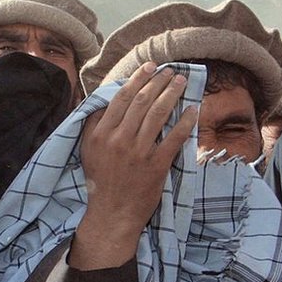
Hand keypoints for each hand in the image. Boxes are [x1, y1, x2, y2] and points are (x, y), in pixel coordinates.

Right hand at [71, 62, 197, 269]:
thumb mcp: (88, 150)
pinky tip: (193, 110)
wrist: (112, 213)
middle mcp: (119, 140)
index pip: (122, 98)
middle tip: (170, 72)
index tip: (150, 68)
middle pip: (142, 102)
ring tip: (181, 83)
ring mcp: (139, 153)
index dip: (138, 79)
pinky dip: (184, 122)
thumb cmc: (101, 181)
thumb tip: (105, 101)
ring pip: (158, 115)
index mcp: (101, 133)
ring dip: (171, 95)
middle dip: (158, 83)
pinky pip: (174, 139)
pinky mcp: (156, 166)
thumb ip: (94, 125)